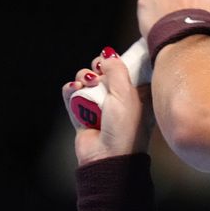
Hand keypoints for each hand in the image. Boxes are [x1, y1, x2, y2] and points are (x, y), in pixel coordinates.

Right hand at [62, 48, 153, 165]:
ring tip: (86, 85)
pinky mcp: (82, 113)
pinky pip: (72, 94)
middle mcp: (120, 98)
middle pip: (104, 71)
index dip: (118, 61)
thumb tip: (108, 53)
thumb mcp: (126, 94)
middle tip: (97, 72)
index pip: (128, 68)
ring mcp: (100, 105)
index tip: (111, 59)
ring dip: (83, 79)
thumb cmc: (125, 128)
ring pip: (86, 80)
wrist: (107, 157)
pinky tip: (74, 90)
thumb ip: (117, 70)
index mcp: (138, 94)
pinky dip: (71, 90)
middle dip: (97, 68)